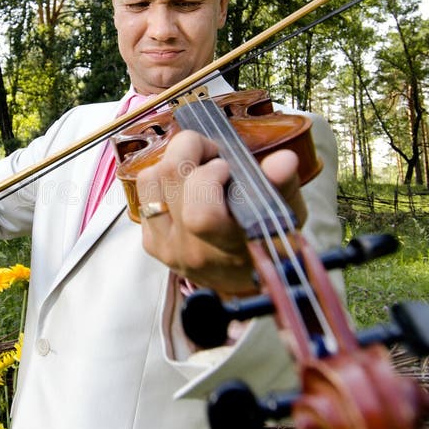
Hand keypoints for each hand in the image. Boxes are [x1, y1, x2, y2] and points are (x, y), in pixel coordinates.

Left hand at [136, 130, 306, 296]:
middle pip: (170, 178)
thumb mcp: (283, 215)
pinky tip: (185, 187)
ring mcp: (168, 247)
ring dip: (172, 162)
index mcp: (229, 247)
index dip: (209, 177)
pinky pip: (144, 194)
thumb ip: (281, 186)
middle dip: (191, 149)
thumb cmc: (267, 241)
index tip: (228, 167)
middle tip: (213, 153)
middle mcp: (193, 250)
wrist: (246, 279)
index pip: (201, 215)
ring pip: (151, 180)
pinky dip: (163, 181)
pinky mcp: (152, 243)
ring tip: (198, 167)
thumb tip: (284, 159)